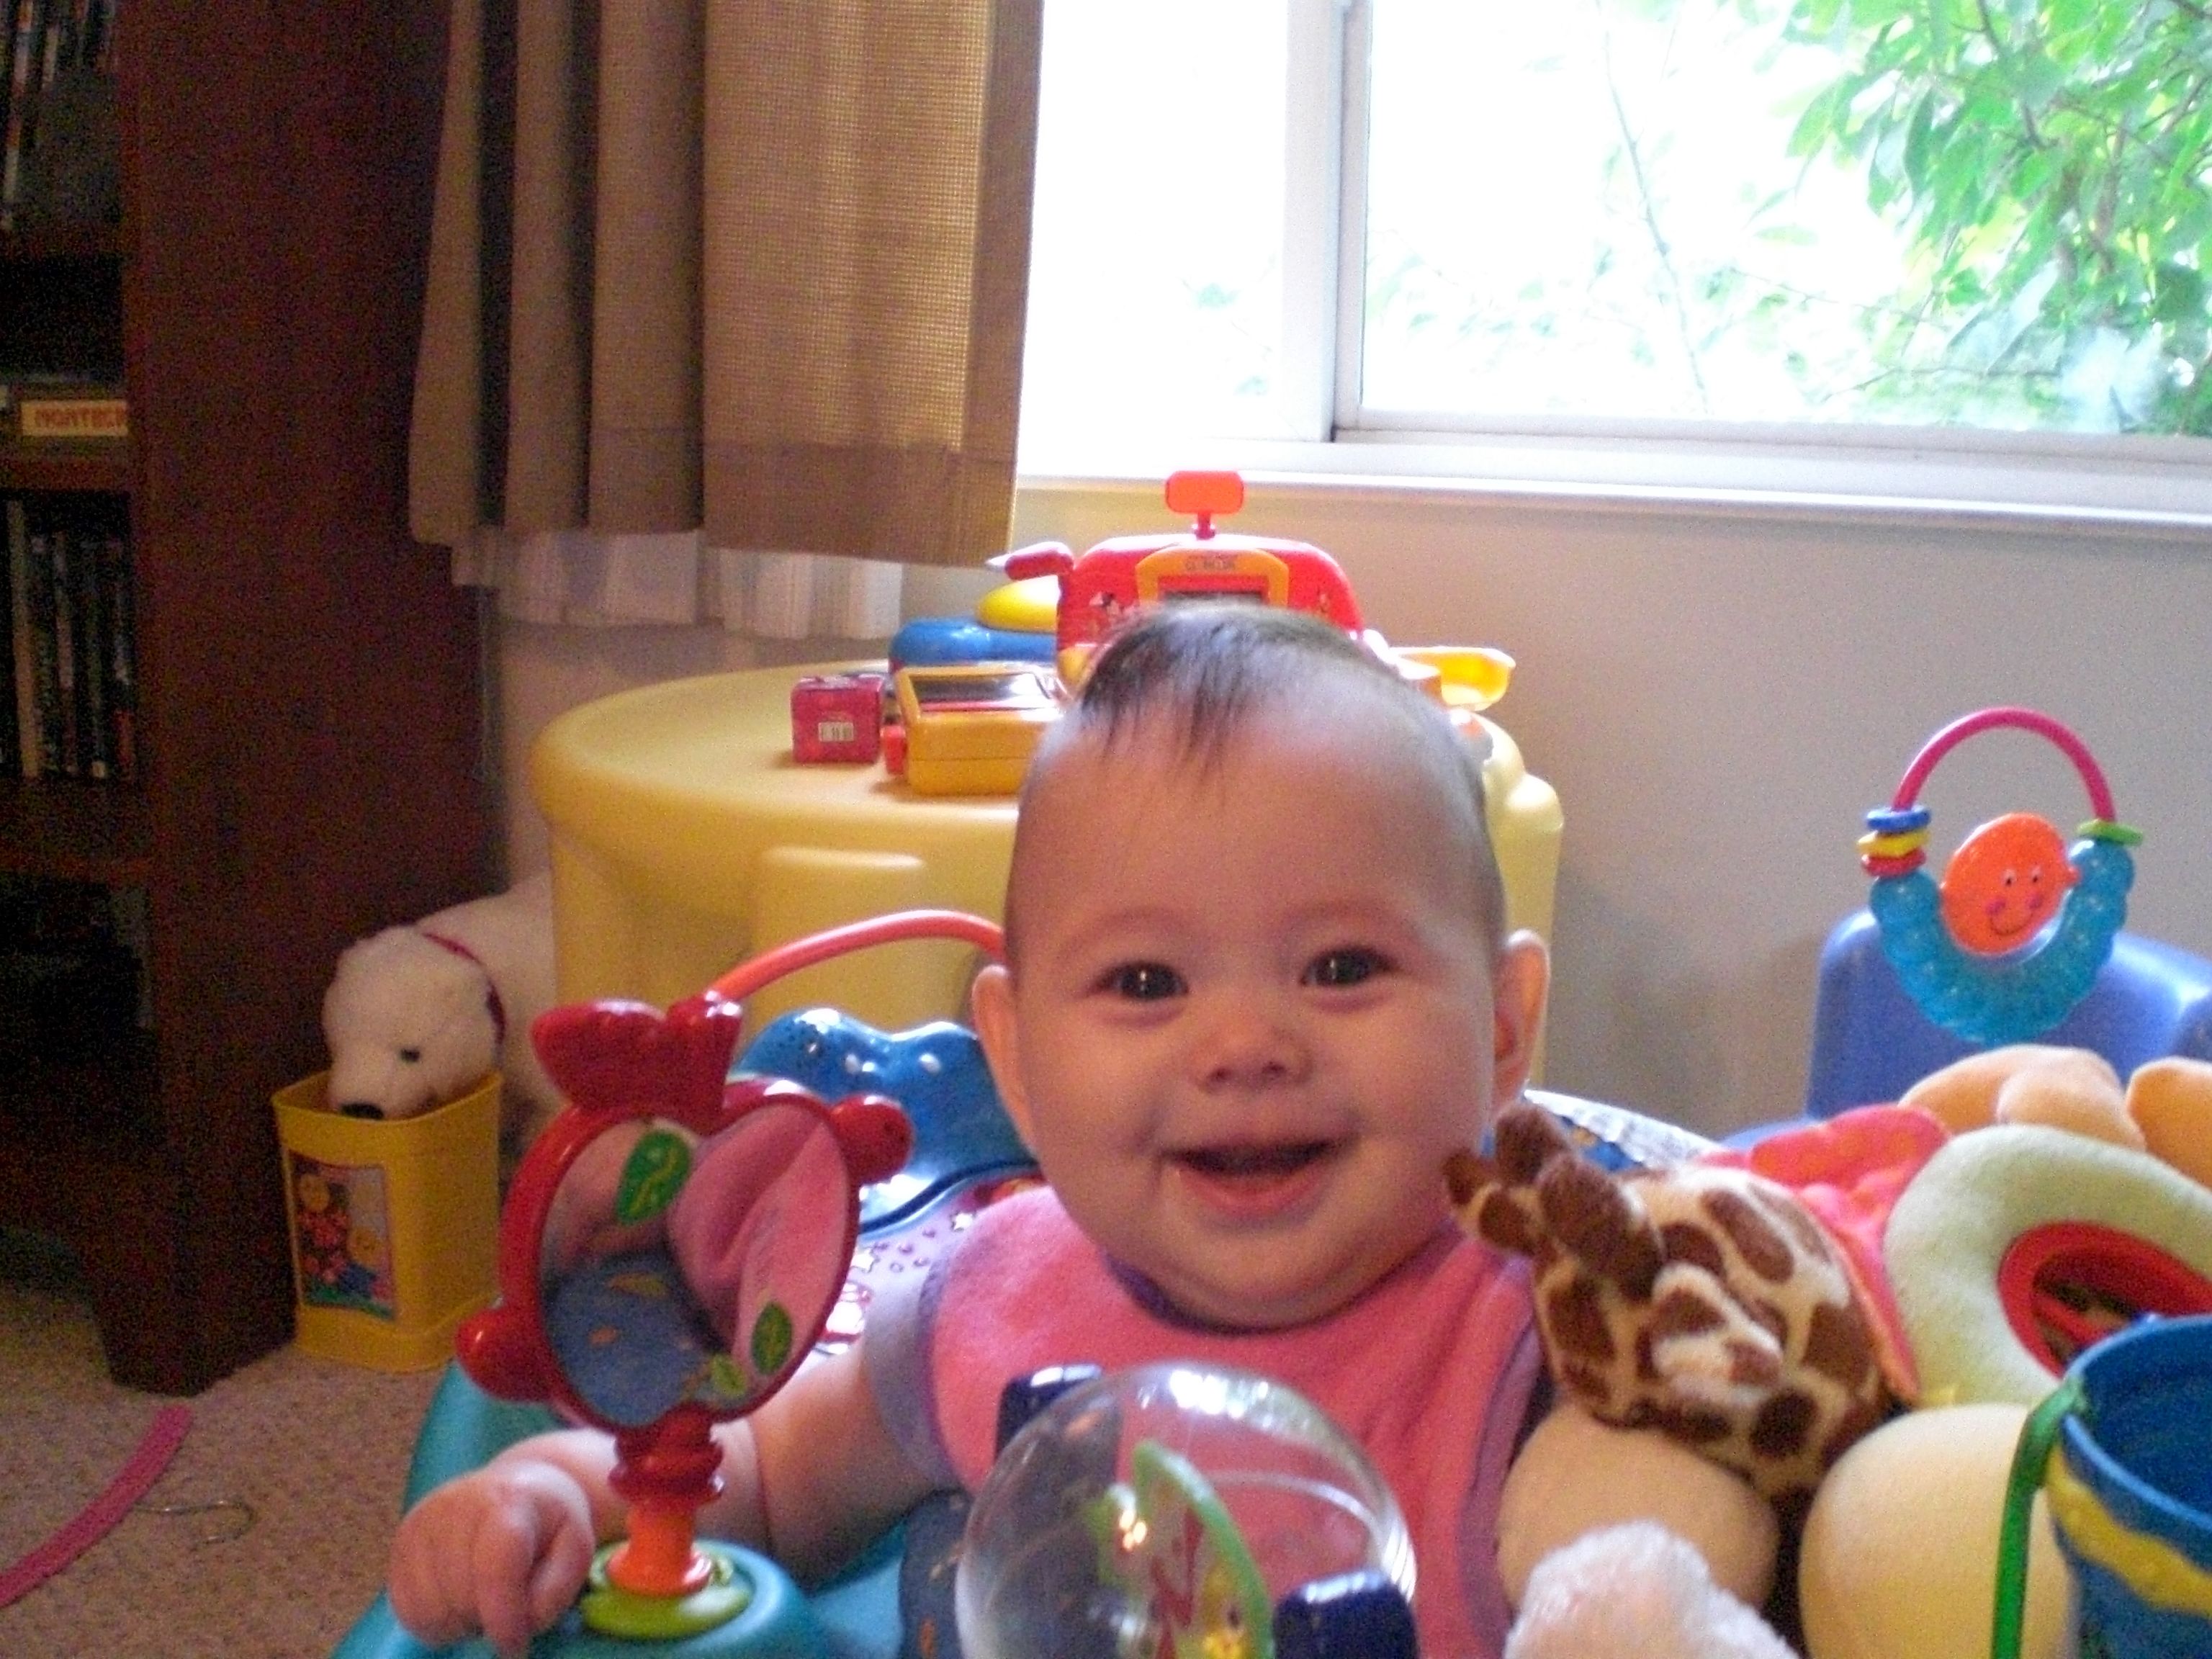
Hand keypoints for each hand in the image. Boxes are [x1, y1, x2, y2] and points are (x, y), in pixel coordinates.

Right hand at [387, 1460, 595, 1658]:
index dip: (504, 1617)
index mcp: (508, 1501)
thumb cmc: (547, 1526)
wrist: (515, 1487)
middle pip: (461, 1595)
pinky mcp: (401, 1541)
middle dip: (488, 1620)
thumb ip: (553, 1592)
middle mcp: (456, 1504)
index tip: (516, 1647)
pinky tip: (458, 1602)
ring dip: (460, 1623)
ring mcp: (422, 1521)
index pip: (496, 1567)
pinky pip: (406, 1609)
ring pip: (430, 1609)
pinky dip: (433, 1621)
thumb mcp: (574, 1550)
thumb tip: (518, 1628)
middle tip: (507, 1610)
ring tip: (484, 1602)